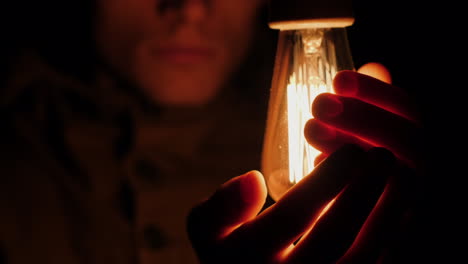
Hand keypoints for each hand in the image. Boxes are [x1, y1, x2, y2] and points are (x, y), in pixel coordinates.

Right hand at [187, 145, 405, 262]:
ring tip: (405, 178)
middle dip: (363, 192)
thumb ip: (219, 206)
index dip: (325, 180)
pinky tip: (403, 213)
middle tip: (383, 156)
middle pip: (333, 236)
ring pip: (362, 257)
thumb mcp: (208, 232)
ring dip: (388, 216)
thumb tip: (253, 178)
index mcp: (247, 258)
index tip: (352, 150)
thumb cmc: (230, 254)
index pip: (292, 216)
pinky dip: (393, 242)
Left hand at [305, 62, 423, 261]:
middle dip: (361, 116)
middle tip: (319, 104)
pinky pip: (383, 213)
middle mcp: (423, 170)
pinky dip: (350, 186)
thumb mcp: (371, 135)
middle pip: (410, 140)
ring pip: (397, 175)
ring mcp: (413, 203)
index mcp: (417, 143)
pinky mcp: (395, 232)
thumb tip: (376, 66)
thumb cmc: (364, 172)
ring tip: (310, 129)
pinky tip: (321, 167)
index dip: (375, 91)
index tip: (338, 79)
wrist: (370, 232)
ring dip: (350, 146)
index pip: (409, 110)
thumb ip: (375, 106)